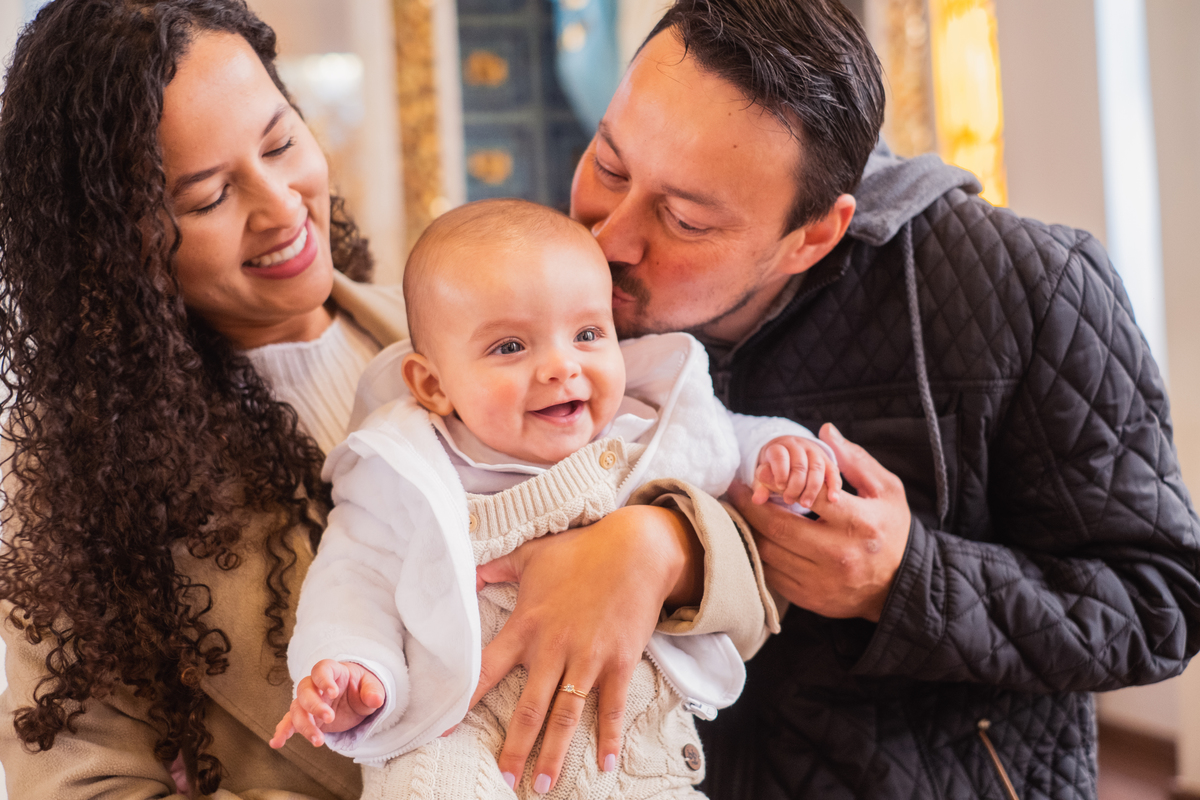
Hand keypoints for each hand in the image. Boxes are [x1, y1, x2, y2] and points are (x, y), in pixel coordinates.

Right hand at [269, 659, 385, 748]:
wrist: (356, 698)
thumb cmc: (362, 687)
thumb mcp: (373, 686)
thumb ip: (373, 691)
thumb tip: (375, 700)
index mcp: (333, 671)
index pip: (321, 669)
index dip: (324, 679)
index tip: (332, 692)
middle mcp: (316, 685)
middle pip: (305, 690)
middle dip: (314, 705)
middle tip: (329, 718)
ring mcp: (308, 701)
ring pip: (297, 708)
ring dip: (304, 725)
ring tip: (318, 741)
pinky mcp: (306, 717)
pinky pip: (290, 722)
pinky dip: (283, 731)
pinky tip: (276, 743)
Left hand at [472, 504, 699, 792]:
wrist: (636, 549)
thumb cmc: (581, 551)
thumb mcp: (532, 554)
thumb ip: (496, 567)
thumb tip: (469, 571)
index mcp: (526, 626)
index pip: (486, 670)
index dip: (463, 701)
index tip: (444, 730)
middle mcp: (553, 648)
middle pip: (528, 709)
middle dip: (514, 749)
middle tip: (502, 779)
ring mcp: (588, 658)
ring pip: (565, 716)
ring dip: (553, 753)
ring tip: (542, 784)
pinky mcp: (619, 662)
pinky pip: (611, 707)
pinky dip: (608, 737)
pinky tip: (604, 764)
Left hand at [730, 423, 910, 621]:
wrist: (900, 587)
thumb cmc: (891, 532)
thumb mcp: (886, 491)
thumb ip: (854, 460)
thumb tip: (825, 431)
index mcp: (858, 522)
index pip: (807, 495)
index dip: (776, 481)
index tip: (758, 472)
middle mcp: (838, 554)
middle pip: (777, 527)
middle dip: (750, 506)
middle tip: (735, 491)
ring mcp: (822, 580)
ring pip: (769, 553)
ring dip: (748, 530)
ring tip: (739, 512)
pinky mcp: (810, 598)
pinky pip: (771, 575)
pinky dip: (757, 555)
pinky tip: (753, 538)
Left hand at [752, 435, 841, 507]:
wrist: (788, 452)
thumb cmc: (773, 468)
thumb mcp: (764, 475)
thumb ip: (762, 486)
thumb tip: (757, 500)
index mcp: (779, 447)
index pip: (780, 455)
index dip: (780, 471)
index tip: (779, 486)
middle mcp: (798, 446)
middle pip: (800, 464)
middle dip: (795, 484)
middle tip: (789, 500)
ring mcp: (814, 452)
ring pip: (817, 468)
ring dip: (812, 488)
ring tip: (806, 504)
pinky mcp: (827, 461)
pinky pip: (833, 471)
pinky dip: (834, 485)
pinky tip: (832, 499)